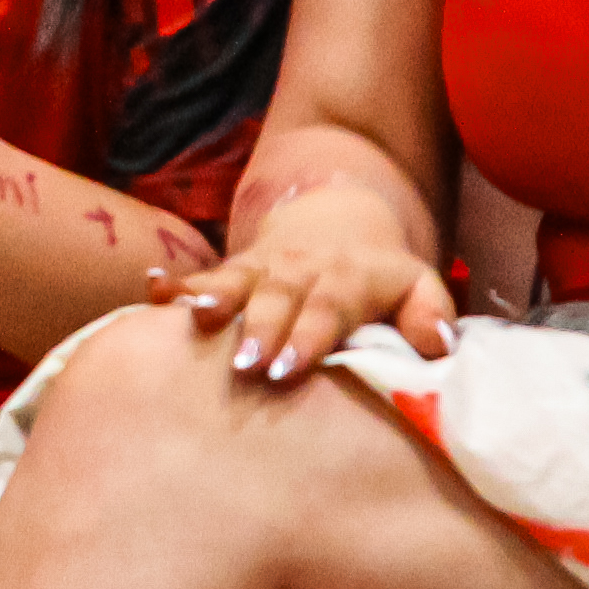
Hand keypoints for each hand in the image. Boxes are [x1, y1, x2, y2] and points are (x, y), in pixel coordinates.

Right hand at [161, 172, 451, 381]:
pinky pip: (202, 274)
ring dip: (212, 301)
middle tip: (243, 365)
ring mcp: (263, 267)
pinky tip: (150, 289)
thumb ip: (431, 313)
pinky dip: (174, 284)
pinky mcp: (234, 268)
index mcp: (351, 278)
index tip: (289, 369)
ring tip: (191, 320)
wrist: (337, 219)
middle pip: (278, 298)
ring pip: (235, 282)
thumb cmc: (380, 277)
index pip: (330, 309)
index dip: (309, 337)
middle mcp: (303, 269)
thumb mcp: (420, 284)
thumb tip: (438, 346)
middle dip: (258, 328)